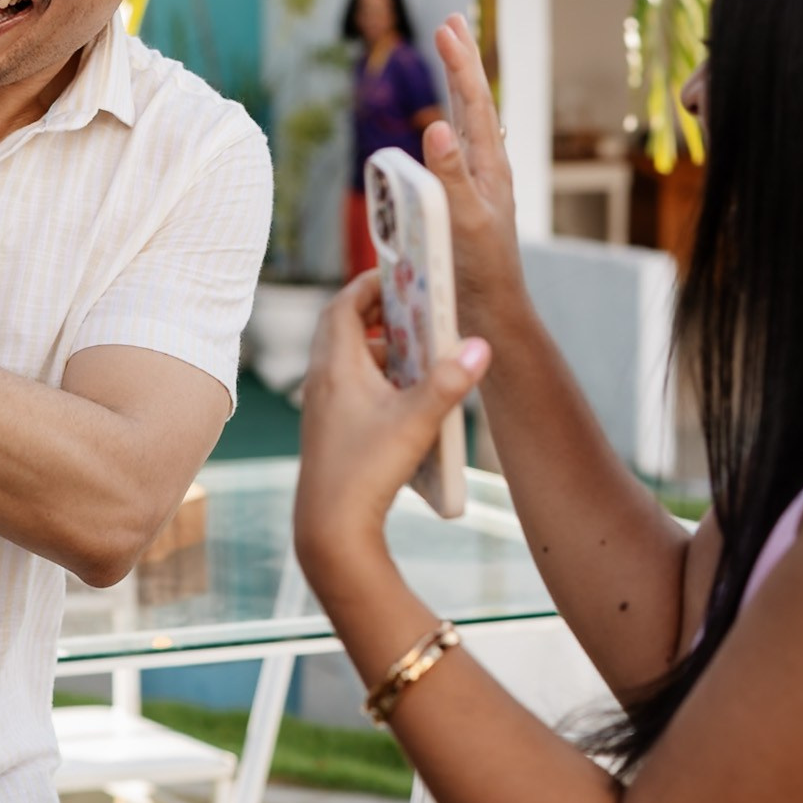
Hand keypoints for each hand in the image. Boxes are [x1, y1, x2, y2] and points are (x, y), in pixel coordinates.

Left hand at [293, 272, 491, 585]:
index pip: (343, 305)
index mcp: (334, 368)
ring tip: (419, 350)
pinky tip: (408, 397)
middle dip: (378, 313)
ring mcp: (323, 408)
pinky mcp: (331, 431)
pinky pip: (352, 388)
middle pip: (343, 328)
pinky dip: (378, 379)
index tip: (398, 271)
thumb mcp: (416, 424)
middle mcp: (322, 382)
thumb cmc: (365, 473)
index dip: (369, 283)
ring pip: (349, 361)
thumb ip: (449, 383)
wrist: (330, 530)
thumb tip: (479, 346)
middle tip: (414, 306)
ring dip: (381, 349)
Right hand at [424, 15, 529, 341]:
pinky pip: (457, 147)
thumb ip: (448, 174)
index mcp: (489, 167)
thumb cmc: (479, 271)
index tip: (446, 27)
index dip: (459, 64)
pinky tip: (445, 123)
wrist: (491, 310)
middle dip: (462, 61)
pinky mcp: (464, 199)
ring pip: (467, 121)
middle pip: (474, 101)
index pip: (473, 103)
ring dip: (457, 86)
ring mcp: (477, 182)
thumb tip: (435, 123)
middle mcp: (486, 168)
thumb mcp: (463, 220)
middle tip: (452, 21)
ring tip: (451, 57)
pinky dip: (450, 121)